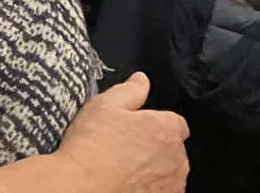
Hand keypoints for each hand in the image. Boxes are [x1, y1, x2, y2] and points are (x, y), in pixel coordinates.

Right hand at [51, 73, 186, 192]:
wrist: (83, 186)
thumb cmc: (92, 144)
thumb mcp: (104, 106)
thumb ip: (129, 91)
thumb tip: (142, 79)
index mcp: (166, 128)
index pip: (175, 122)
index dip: (156, 123)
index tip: (136, 127)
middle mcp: (177, 158)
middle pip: (173, 148)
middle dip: (156, 146)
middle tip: (125, 146)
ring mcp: (174, 184)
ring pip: (169, 171)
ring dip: (155, 168)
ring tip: (125, 167)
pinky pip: (163, 189)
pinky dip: (152, 186)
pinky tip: (129, 182)